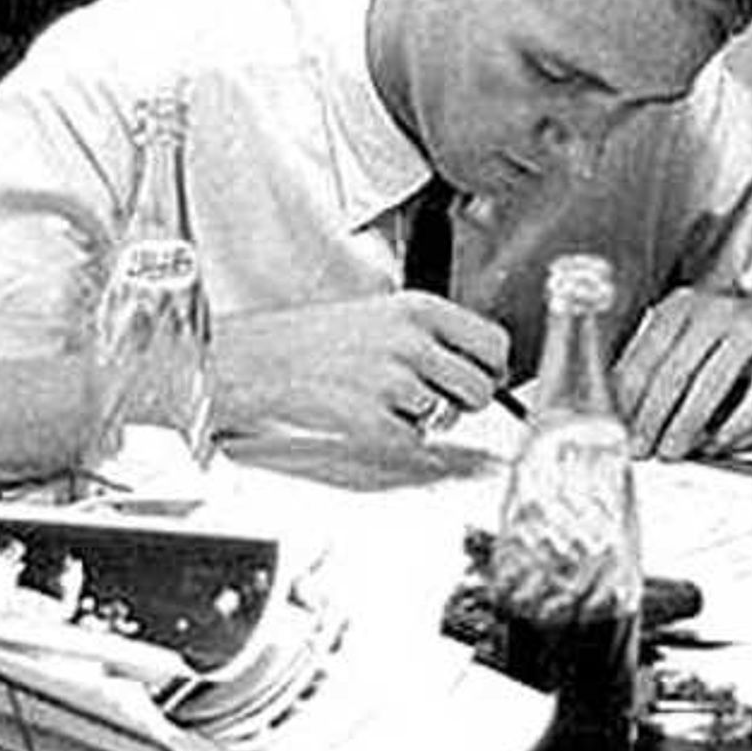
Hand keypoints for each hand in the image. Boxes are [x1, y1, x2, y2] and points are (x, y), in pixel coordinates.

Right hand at [214, 291, 508, 445]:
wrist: (257, 360)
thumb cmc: (315, 338)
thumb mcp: (382, 315)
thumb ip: (432, 335)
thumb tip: (482, 367)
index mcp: (418, 308)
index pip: (494, 343)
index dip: (493, 368)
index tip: (484, 376)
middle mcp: (412, 342)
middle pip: (480, 389)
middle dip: (464, 403)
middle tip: (433, 397)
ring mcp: (393, 382)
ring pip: (448, 418)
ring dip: (427, 419)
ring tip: (386, 400)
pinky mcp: (374, 420)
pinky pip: (414, 441)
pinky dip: (396, 438)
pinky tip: (365, 414)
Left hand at [615, 286, 751, 458]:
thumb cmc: (728, 331)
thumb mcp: (687, 330)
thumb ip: (656, 359)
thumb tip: (623, 405)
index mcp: (683, 305)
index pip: (645, 355)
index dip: (630, 398)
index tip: (622, 426)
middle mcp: (715, 312)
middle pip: (673, 373)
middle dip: (653, 418)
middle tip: (643, 445)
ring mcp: (750, 333)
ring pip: (708, 389)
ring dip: (685, 427)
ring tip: (673, 449)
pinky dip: (730, 430)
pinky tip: (716, 442)